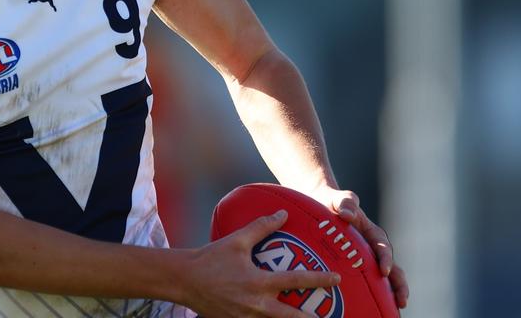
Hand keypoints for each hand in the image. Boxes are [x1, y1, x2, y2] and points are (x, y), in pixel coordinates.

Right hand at [185, 209, 341, 317]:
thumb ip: (261, 227)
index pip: (296, 281)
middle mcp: (255, 304)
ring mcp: (246, 317)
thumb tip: (282, 214)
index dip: (319, 279)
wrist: (184, 279)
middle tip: (329, 317)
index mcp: (258, 282)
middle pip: (291, 317)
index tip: (336, 278)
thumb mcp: (237, 240)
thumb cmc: (211, 258)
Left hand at [309, 186, 409, 309]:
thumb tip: (347, 214)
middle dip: (399, 284)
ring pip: (383, 279)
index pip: (382, 247)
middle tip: (402, 300)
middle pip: (392, 268)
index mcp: (372, 233)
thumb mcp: (338, 199)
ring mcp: (365, 259)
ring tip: (396, 310)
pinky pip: (366, 282)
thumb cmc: (331, 202)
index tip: (385, 271)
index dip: (386, 259)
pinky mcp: (355, 268)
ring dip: (391, 293)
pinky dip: (372, 295)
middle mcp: (372, 248)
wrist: (321, 206)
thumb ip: (346, 202)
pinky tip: (369, 308)